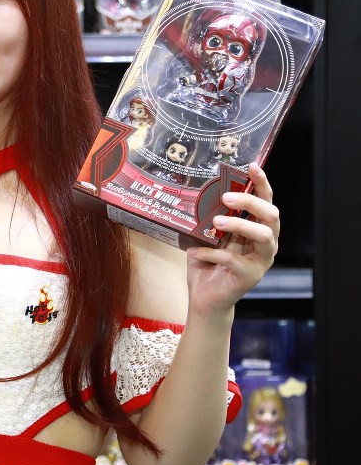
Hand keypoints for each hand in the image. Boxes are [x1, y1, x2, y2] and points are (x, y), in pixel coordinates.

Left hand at [186, 162, 278, 316]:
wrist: (205, 297)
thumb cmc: (208, 263)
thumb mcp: (208, 237)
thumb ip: (210, 219)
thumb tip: (198, 194)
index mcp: (257, 228)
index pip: (266, 202)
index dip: (262, 183)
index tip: (251, 166)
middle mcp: (266, 243)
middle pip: (271, 216)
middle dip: (251, 202)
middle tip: (226, 198)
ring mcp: (261, 260)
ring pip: (263, 236)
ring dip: (239, 225)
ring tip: (215, 222)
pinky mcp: (250, 276)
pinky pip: (233, 259)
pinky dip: (211, 253)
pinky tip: (194, 251)